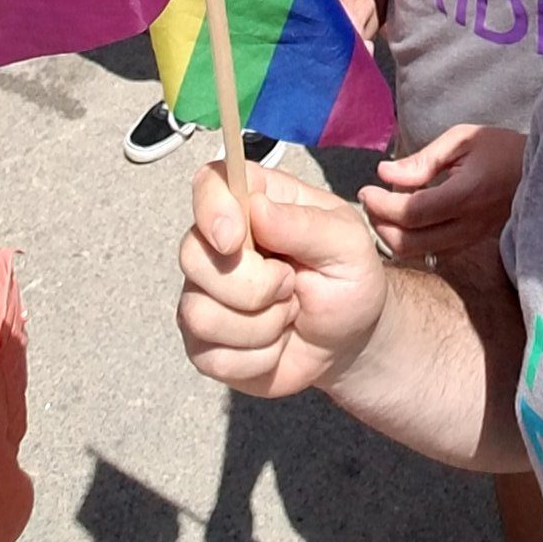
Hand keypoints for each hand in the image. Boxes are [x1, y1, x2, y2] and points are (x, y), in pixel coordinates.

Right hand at [178, 164, 385, 398]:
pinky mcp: (204, 343)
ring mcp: (206, 294)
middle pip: (193, 256)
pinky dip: (257, 358)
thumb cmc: (349, 279)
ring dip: (260, 326)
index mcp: (256, 202)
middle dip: (252, 285)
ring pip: (199, 314)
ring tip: (288, 313)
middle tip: (291, 285)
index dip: (212, 208)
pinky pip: (212, 357)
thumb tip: (256, 207)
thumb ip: (304, 224)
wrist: (350, 340)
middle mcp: (220, 244)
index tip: (235, 239)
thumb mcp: (347, 244)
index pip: (209, 184)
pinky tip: (276, 344)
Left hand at [362, 126, 525, 261]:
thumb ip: (423, 160)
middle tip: (370, 201)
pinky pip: (430, 252)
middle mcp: (465, 226)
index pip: (411, 213)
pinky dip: (408, 240)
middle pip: (408, 243)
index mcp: (464, 196)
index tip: (365, 189)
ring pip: (417, 254)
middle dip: (380, 225)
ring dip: (391, 236)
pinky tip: (404, 218)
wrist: (539, 171)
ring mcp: (468, 240)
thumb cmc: (501, 148)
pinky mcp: (468, 244)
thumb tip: (384, 173)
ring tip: (382, 209)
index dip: (381, 205)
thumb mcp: (462, 140)